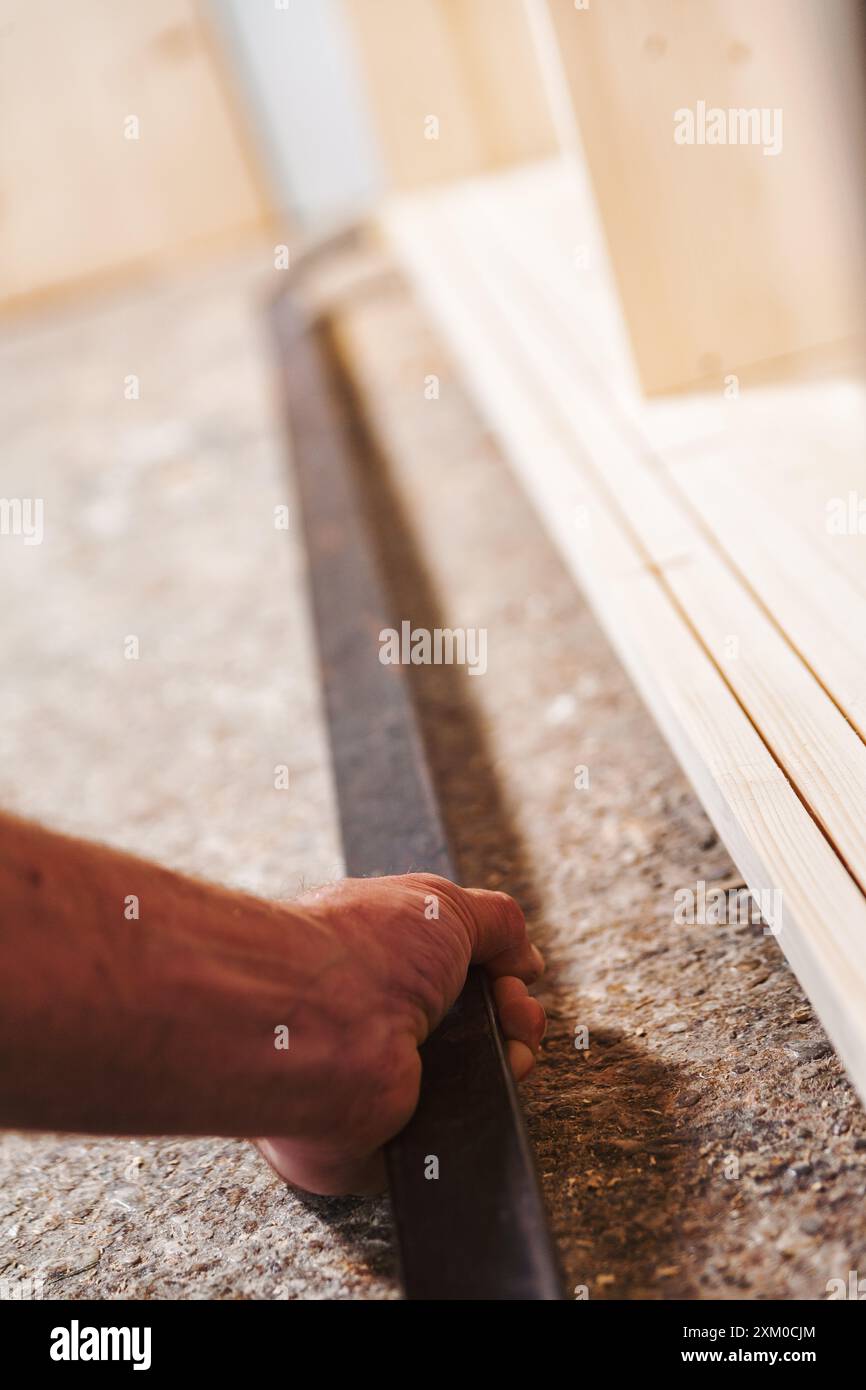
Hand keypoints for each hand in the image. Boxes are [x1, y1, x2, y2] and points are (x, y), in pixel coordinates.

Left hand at [257, 873, 544, 1195]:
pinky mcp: (382, 1139)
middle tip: (512, 1008)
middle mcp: (374, 1019)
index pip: (450, 974)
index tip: (514, 973)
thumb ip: (494, 921)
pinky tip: (491, 1074)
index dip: (497, 974)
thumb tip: (525, 958)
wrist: (318, 1026)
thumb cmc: (362, 953)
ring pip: (472, 1080)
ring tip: (510, 1042)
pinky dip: (484, 1103)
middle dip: (515, 1016)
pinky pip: (451, 1132)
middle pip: (473, 1027)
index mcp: (375, 961)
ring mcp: (378, 1080)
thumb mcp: (442, 904)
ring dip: (510, 1056)